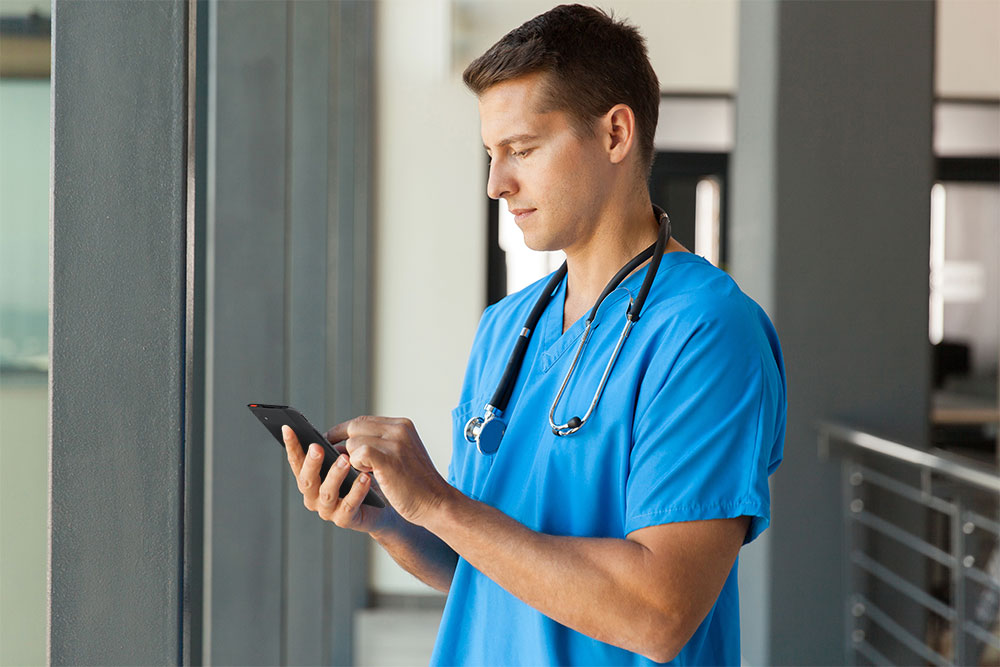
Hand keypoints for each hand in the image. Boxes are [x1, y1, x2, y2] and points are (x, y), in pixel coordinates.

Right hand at [282, 425, 393, 534]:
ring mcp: (327, 510)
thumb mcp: (346, 462)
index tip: (288, 428)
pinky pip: (349, 505)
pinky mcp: (344, 519)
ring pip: (327, 492)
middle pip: (307, 479)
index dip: (291, 446)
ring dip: (335, 474)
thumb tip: (327, 436)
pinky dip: (357, 490)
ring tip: (345, 459)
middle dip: (311, 463)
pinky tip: (365, 477)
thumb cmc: (358, 479)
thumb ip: (334, 452)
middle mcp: (313, 496)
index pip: (296, 462)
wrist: (379, 507)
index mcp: (310, 480)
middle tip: (317, 447)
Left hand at [325, 416, 451, 526]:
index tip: (330, 439)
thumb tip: (344, 444)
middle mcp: (399, 429)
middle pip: (355, 427)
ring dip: (351, 459)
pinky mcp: (388, 458)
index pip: (364, 421)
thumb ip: (379, 445)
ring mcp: (395, 442)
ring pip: (353, 441)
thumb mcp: (401, 455)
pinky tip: (366, 476)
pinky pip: (357, 453)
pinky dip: (356, 465)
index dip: (344, 430)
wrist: (437, 503)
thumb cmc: (416, 485)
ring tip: (361, 472)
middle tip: (330, 457)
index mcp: (402, 425)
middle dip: (339, 441)